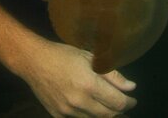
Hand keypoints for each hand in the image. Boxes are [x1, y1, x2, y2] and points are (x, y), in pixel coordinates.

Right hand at [18, 39, 136, 116]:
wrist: (34, 62)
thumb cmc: (63, 55)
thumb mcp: (90, 59)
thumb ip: (113, 75)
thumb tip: (131, 87)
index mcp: (89, 84)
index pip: (118, 102)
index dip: (129, 103)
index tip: (132, 100)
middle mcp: (79, 101)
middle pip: (108, 115)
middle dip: (119, 111)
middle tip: (123, 104)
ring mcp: (67, 111)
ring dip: (104, 114)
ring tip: (108, 105)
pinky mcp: (57, 115)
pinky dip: (88, 115)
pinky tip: (90, 107)